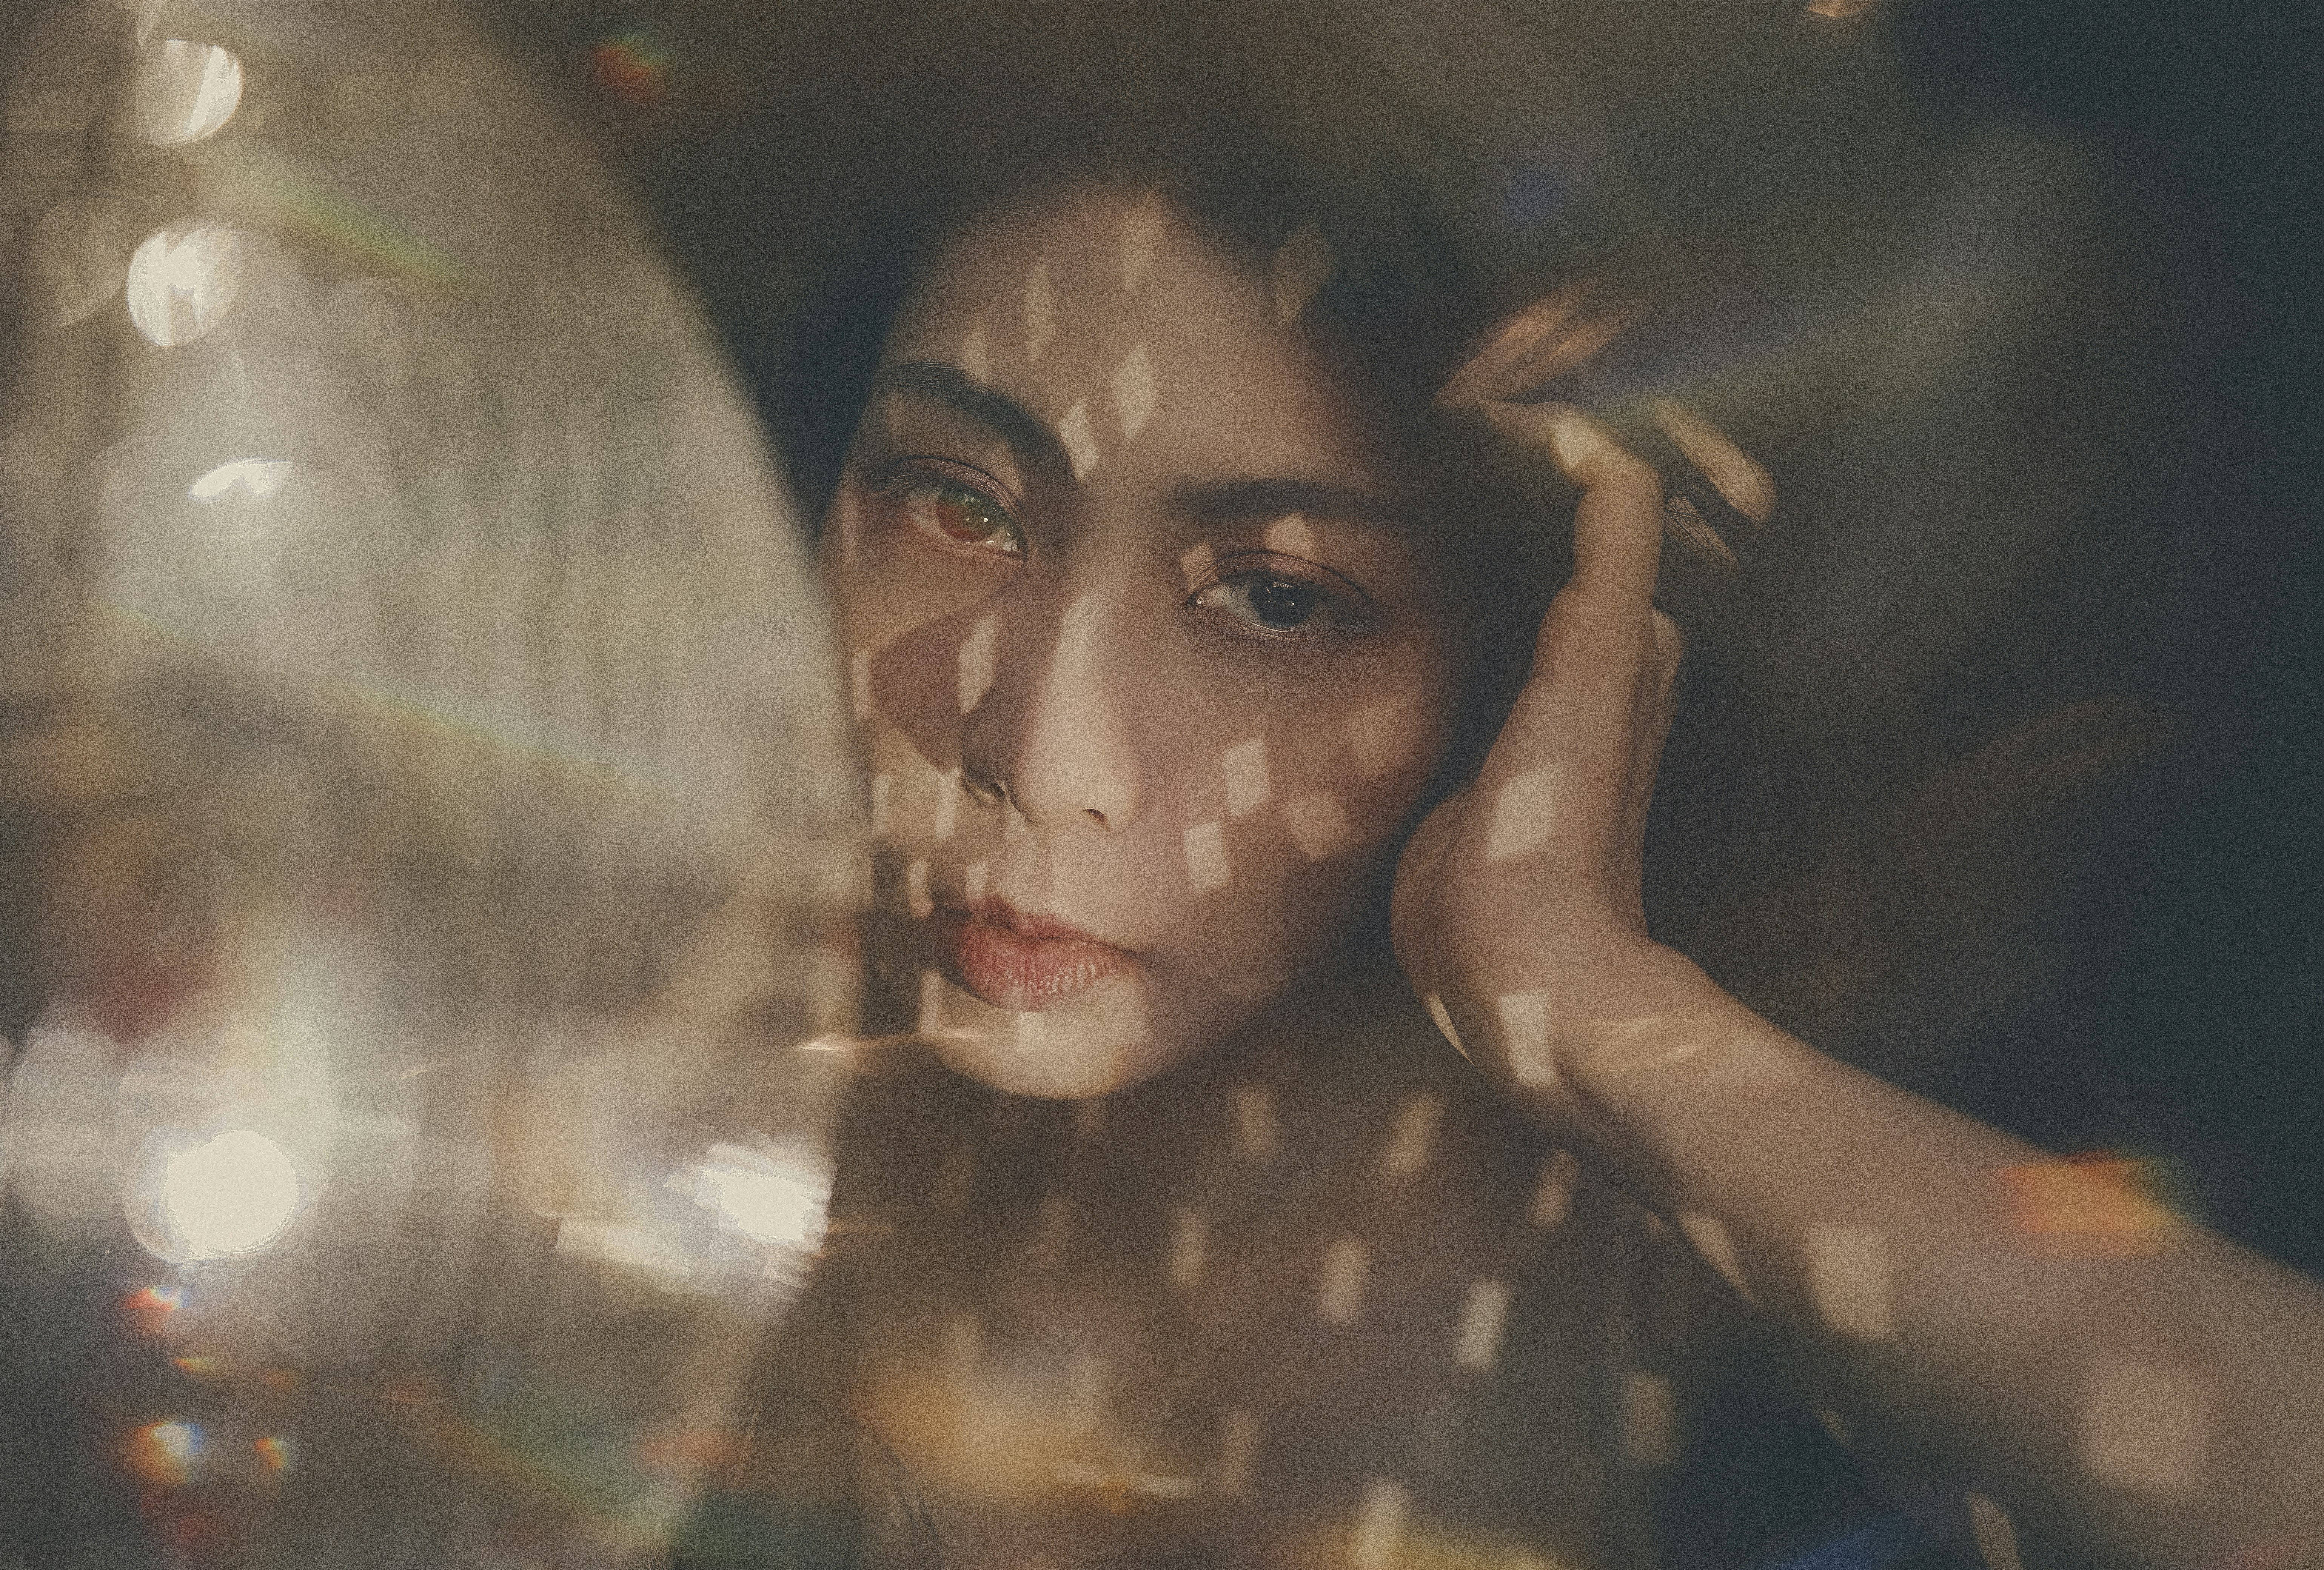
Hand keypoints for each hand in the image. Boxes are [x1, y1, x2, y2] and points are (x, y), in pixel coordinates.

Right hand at [1390, 397, 1766, 1120]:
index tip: (1480, 401)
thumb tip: (1612, 448)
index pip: (1589, 514)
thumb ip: (1613, 558)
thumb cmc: (1563, 823)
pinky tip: (1382, 581)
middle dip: (1495, 484)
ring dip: (1454, 542)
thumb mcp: (1601, 668)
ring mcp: (1512, 712)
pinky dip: (1421, 606)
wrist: (1515, 965)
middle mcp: (1576, 670)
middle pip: (1538, 548)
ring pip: (1489, 598)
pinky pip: (1444, 654)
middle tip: (1428, 419)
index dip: (1546, 452)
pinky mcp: (1454, 755)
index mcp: (1620, 642)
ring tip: (1396, 477)